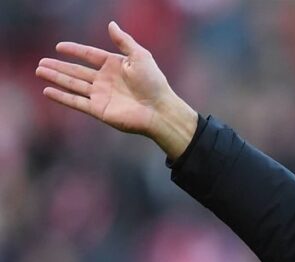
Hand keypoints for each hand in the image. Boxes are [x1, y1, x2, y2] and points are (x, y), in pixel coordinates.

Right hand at [36, 21, 196, 159]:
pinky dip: (61, 97)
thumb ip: (124, 41)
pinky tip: (47, 91)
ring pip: (73, 85)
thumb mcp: (140, 56)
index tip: (59, 46)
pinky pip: (76, 102)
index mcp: (115, 66)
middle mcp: (106, 80)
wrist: (159, 109)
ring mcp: (101, 95)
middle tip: (41, 62)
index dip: (75, 50)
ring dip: (56, 78)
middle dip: (59, 67)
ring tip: (40, 71)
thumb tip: (111, 24)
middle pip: (77, 71)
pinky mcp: (99, 110)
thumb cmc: (154, 82)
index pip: (90, 55)